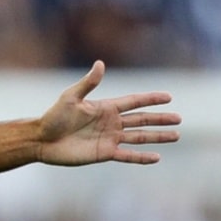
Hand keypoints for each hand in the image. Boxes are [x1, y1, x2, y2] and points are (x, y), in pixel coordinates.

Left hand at [37, 60, 180, 165]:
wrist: (41, 140)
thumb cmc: (53, 117)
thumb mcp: (70, 98)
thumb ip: (87, 83)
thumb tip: (100, 64)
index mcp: (105, 108)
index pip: (133, 102)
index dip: (150, 99)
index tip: (168, 97)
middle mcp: (111, 123)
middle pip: (141, 119)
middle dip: (160, 119)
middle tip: (179, 118)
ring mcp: (109, 138)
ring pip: (139, 137)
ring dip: (157, 136)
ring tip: (176, 135)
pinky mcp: (104, 153)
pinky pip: (127, 155)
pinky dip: (141, 157)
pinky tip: (156, 157)